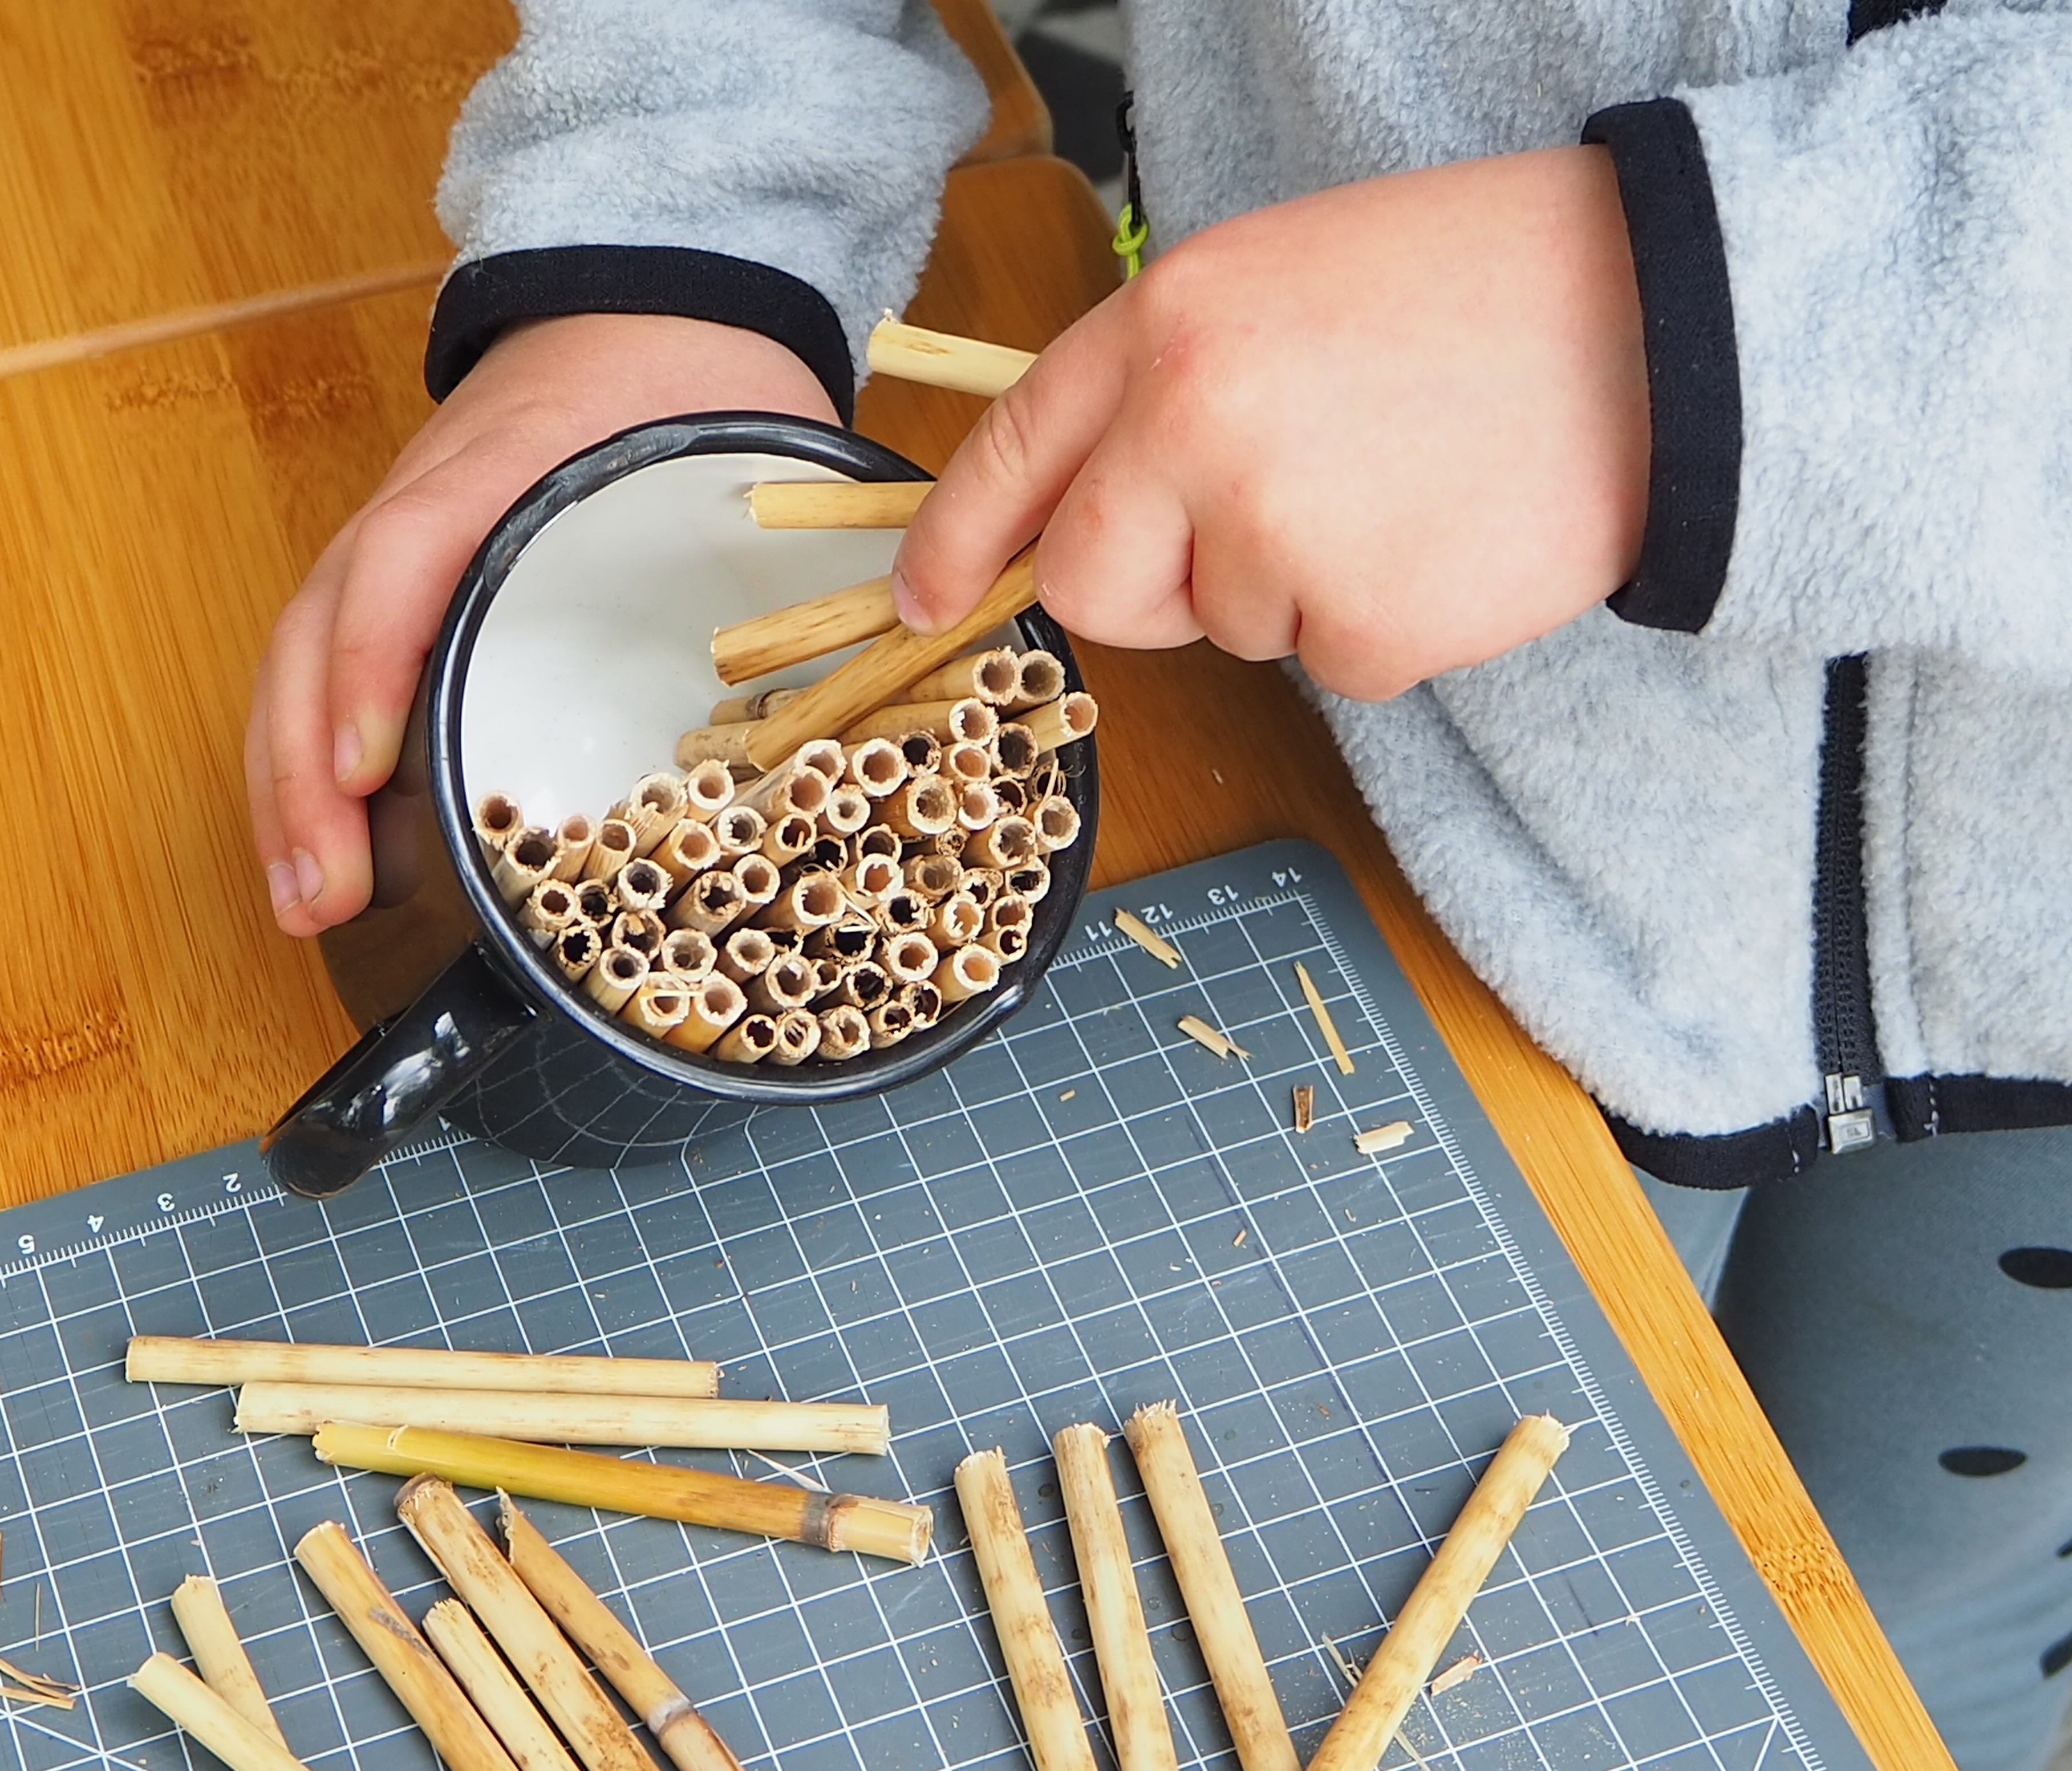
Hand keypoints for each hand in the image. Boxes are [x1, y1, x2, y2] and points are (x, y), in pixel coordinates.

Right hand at [248, 313, 836, 932]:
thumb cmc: (691, 381)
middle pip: (323, 632)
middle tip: (320, 895)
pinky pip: (330, 668)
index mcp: (507, 465)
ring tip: (308, 901)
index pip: (407, 556)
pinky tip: (334, 852)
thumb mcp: (744, 439)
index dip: (374, 663)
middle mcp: (426, 506)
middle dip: (305, 772)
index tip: (371, 770)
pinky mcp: (402, 578)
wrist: (650, 293)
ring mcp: (400, 541)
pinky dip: (315, 762)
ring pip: (306, 660)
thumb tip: (872, 674)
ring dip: (291, 788)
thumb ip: (788, 545)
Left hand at [891, 145, 1649, 699]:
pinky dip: (1383, 624)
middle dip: (1156, 591)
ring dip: (1300, 587)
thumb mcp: (1285, 283)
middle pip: (1093, 589)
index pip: (1012, 450)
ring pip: (1229, 629)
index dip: (958, 539)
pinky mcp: (1359, 624)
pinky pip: (1329, 665)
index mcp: (1168, 321)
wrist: (1670, 324)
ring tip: (1405, 483)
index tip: (922, 598)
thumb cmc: (1481, 292)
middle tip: (1268, 525)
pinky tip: (1449, 535)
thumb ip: (1168, 385)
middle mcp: (1194, 422)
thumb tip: (1088, 506)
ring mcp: (1273, 530)